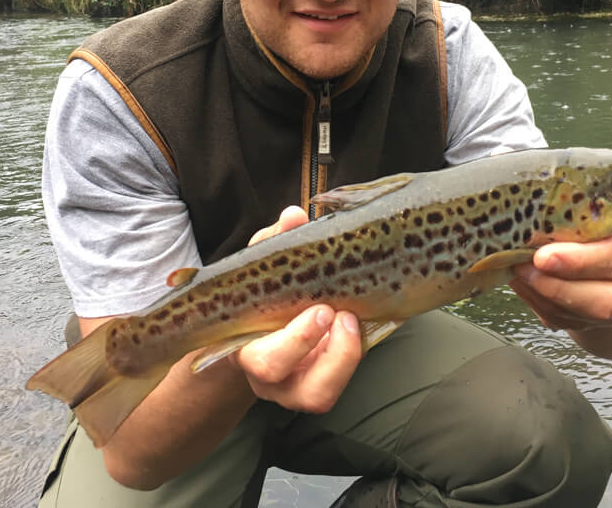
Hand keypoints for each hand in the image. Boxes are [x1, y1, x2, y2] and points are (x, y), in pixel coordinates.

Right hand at [234, 206, 362, 412]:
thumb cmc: (259, 293)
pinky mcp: (324, 382)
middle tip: (345, 315)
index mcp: (248, 352)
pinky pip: (343, 381)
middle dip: (333, 356)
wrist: (259, 322)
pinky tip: (363, 321)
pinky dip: (357, 352)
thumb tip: (293, 216)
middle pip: (306, 393)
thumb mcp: (262, 266)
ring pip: (325, 395)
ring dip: (348, 359)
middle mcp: (273, 382)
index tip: (323, 310)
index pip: (266, 363)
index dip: (297, 343)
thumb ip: (273, 242)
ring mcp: (300, 388)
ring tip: (355, 320)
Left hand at [510, 219, 611, 358]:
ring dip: (541, 295)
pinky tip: (522, 283)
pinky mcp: (594, 325)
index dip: (580, 261)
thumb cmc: (602, 230)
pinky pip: (561, 320)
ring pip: (580, 316)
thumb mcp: (595, 216)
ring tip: (516, 272)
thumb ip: (572, 222)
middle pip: (604, 301)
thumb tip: (527, 225)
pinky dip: (536, 302)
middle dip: (557, 288)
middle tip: (522, 268)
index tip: (543, 257)